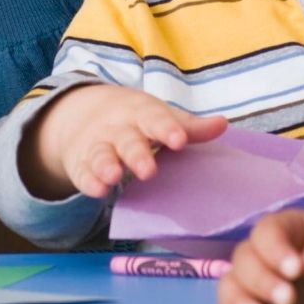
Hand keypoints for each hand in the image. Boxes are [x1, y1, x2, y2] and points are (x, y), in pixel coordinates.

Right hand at [24, 84, 226, 199]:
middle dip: (136, 154)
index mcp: (141, 113)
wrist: (84, 113)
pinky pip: (83, 173)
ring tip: (113, 177)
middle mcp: (118, 128)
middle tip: (148, 170)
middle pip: (127, 140)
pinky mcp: (81, 164)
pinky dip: (88, 181)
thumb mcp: (160, 118)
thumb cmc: (137, 120)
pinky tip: (97, 190)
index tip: (179, 140)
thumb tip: (223, 125)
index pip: (155, 119)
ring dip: (106, 165)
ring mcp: (97, 145)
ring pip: (101, 155)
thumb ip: (190, 127)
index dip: (166, 129)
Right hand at [214, 210, 303, 303]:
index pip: (266, 233)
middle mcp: (260, 254)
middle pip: (244, 262)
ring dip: (239, 303)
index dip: (275, 250)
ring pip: (230, 287)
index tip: (296, 270)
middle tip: (288, 300)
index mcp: (283, 229)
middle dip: (262, 282)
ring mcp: (252, 285)